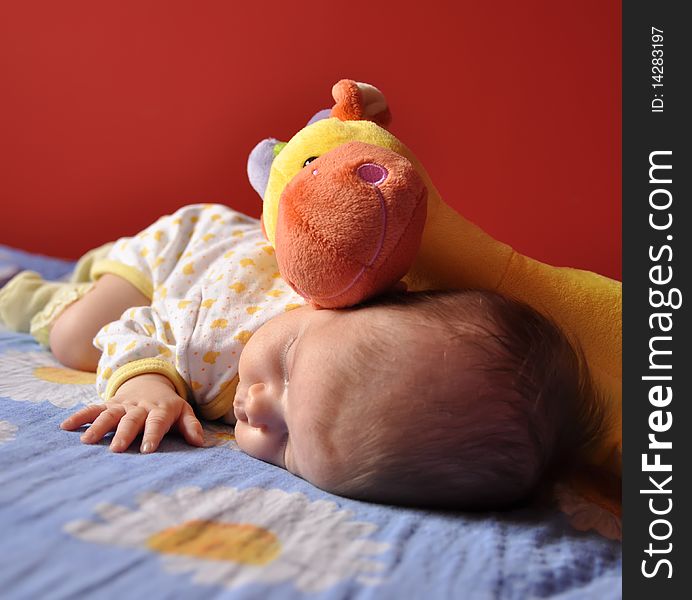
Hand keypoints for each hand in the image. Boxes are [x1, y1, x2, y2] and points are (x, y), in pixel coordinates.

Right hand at [60, 373, 203, 452]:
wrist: (149, 382)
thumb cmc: (168, 406)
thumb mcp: (184, 412)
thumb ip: (191, 426)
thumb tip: (200, 442)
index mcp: (160, 410)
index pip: (156, 422)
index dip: (152, 434)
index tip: (147, 449)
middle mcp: (139, 407)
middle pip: (131, 420)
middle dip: (124, 434)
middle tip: (116, 449)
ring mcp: (122, 406)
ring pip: (109, 414)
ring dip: (98, 426)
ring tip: (87, 441)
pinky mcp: (108, 405)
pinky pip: (93, 409)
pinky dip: (79, 416)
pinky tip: (65, 426)